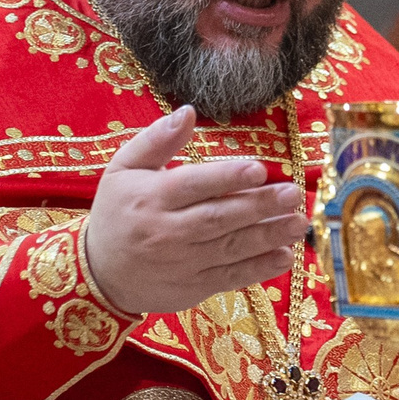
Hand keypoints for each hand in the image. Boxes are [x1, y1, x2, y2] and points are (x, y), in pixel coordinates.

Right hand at [82, 106, 305, 317]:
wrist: (100, 273)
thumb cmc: (117, 212)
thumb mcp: (123, 169)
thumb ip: (157, 140)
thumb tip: (188, 111)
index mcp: (151, 198)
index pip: (193, 185)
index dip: (227, 177)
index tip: (259, 168)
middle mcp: (167, 231)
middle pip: (219, 218)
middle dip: (259, 206)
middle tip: (293, 193)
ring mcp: (182, 263)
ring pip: (231, 248)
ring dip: (269, 236)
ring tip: (298, 222)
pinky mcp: (193, 287)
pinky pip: (231, 277)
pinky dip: (259, 269)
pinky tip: (284, 255)